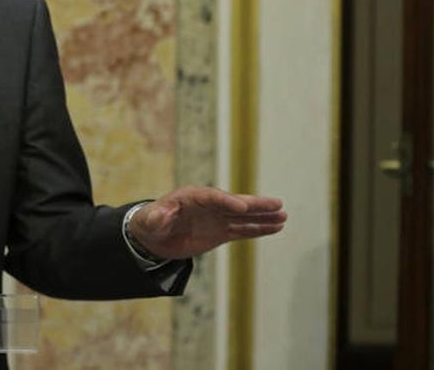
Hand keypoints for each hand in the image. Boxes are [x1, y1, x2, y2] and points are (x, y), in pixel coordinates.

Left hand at [128, 185, 285, 259]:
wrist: (153, 236)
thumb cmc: (150, 223)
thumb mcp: (149, 221)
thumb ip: (157, 218)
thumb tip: (162, 215)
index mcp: (190, 197)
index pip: (211, 197)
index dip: (227, 201)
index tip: (242, 208)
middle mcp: (208, 205)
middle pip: (234, 203)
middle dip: (255, 204)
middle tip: (276, 204)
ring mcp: (216, 218)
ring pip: (244, 217)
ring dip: (263, 216)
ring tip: (284, 215)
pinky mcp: (221, 232)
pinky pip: (243, 230)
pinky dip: (259, 229)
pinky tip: (276, 227)